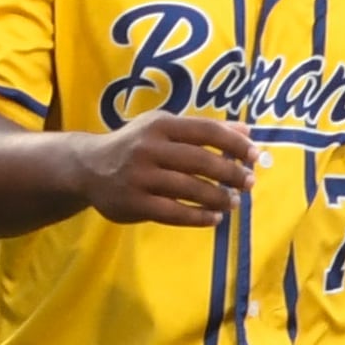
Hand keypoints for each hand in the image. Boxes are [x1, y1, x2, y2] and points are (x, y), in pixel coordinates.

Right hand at [68, 110, 256, 226]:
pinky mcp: (134, 203)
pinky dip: (198, 217)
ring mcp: (140, 177)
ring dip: (217, 197)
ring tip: (235, 202)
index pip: (205, 131)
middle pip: (199, 161)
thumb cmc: (135, 144)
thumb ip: (203, 130)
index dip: (234, 143)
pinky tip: (215, 218)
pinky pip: (173, 213)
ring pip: (188, 189)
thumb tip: (247, 132)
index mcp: (160, 125)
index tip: (256, 155)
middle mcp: (149, 148)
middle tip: (249, 182)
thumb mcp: (163, 127)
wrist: (88, 167)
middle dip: (230, 172)